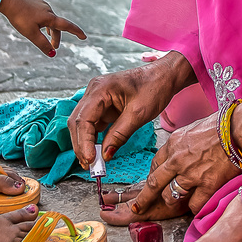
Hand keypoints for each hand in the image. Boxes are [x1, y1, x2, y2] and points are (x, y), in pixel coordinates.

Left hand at [2, 0, 85, 56]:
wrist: (8, 0)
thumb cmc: (19, 17)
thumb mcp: (31, 34)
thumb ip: (42, 44)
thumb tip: (52, 54)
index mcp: (49, 18)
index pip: (66, 26)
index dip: (76, 32)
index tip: (84, 37)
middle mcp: (48, 10)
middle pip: (56, 25)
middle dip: (56, 36)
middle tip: (54, 47)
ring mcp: (40, 3)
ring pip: (49, 15)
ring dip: (50, 25)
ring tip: (48, 33)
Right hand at [69, 54, 191, 166]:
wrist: (164, 76)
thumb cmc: (154, 87)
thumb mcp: (138, 114)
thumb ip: (119, 135)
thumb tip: (105, 155)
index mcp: (100, 89)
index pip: (83, 119)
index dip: (84, 142)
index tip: (90, 159)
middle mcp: (93, 92)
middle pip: (78, 122)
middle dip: (81, 145)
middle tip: (89, 165)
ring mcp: (96, 98)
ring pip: (82, 125)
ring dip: (85, 143)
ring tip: (91, 162)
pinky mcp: (102, 106)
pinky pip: (92, 124)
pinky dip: (93, 139)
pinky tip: (97, 152)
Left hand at [131, 113, 236, 217]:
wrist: (240, 129)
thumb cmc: (222, 125)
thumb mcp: (193, 129)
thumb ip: (183, 143)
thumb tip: (181, 151)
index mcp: (173, 143)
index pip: (155, 164)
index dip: (152, 176)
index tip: (153, 182)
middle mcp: (177, 160)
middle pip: (154, 183)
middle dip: (144, 198)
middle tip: (138, 207)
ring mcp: (191, 174)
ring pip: (170, 196)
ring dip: (172, 201)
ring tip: (176, 202)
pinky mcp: (207, 185)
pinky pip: (193, 204)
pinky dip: (194, 207)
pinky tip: (197, 204)